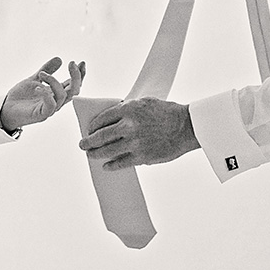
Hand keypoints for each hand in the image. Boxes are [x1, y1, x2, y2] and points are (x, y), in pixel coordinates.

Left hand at [0, 57, 85, 130]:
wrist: (6, 109)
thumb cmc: (21, 97)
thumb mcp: (34, 79)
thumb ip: (47, 69)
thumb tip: (59, 58)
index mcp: (56, 93)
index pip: (74, 84)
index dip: (80, 74)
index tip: (81, 62)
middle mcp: (56, 101)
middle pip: (74, 91)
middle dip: (76, 76)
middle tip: (71, 63)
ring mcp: (49, 109)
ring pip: (62, 96)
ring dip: (54, 82)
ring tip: (42, 74)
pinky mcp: (41, 115)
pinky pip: (50, 106)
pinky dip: (47, 95)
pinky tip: (38, 87)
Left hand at [78, 97, 200, 169]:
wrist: (187, 126)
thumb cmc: (167, 112)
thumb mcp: (145, 103)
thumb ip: (128, 109)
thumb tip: (112, 119)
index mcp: (128, 109)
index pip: (102, 118)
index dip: (92, 125)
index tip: (89, 129)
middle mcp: (128, 126)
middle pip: (100, 136)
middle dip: (88, 142)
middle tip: (82, 145)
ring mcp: (134, 143)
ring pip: (107, 151)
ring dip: (95, 154)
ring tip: (90, 155)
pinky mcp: (142, 157)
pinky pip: (121, 163)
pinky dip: (111, 165)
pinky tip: (106, 166)